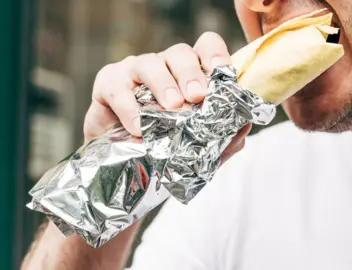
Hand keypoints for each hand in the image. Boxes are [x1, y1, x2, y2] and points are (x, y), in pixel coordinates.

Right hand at [83, 32, 250, 163]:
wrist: (122, 167)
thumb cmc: (163, 147)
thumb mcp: (196, 147)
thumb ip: (222, 139)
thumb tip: (244, 128)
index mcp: (189, 75)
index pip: (205, 47)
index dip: (215, 54)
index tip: (222, 73)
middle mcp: (164, 67)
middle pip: (179, 52)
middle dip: (191, 72)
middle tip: (198, 96)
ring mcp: (135, 72)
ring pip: (150, 63)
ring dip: (163, 84)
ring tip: (172, 108)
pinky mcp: (108, 84)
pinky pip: (118, 88)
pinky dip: (129, 107)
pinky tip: (138, 128)